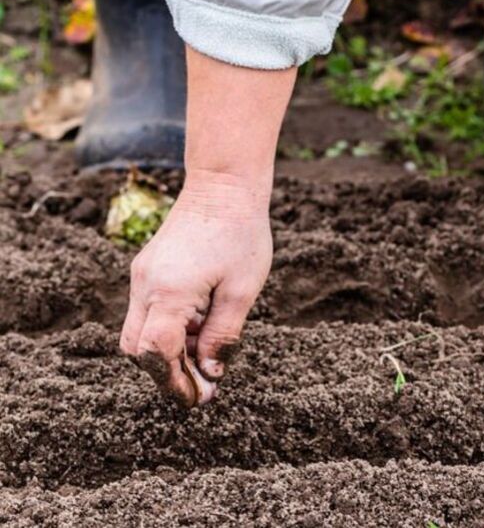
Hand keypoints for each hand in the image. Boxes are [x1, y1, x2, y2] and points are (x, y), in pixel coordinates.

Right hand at [121, 48, 290, 407]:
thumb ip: (223, 335)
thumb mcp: (243, 290)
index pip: (156, 353)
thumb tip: (211, 373)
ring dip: (166, 353)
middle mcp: (145, 287)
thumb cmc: (241, 235)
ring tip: (204, 360)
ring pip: (138, 333)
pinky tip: (199, 331)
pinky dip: (167, 331)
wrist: (224, 186)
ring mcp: (142, 277)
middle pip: (137, 349)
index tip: (198, 399)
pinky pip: (147, 313)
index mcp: (169, 293)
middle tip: (201, 388)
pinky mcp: (147, 270)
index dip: (174, 382)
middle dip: (165, 373)